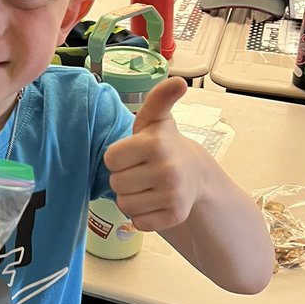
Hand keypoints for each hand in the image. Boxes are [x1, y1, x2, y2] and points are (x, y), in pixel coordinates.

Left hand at [103, 77, 202, 232]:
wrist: (195, 174)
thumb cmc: (163, 145)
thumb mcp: (156, 120)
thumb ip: (158, 99)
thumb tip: (179, 81)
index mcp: (156, 144)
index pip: (110, 159)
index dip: (118, 157)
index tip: (134, 154)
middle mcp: (168, 169)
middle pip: (115, 184)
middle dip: (124, 178)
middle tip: (142, 171)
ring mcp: (173, 195)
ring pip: (125, 205)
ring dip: (131, 197)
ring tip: (148, 186)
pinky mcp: (175, 216)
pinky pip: (138, 222)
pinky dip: (142, 215)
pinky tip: (155, 201)